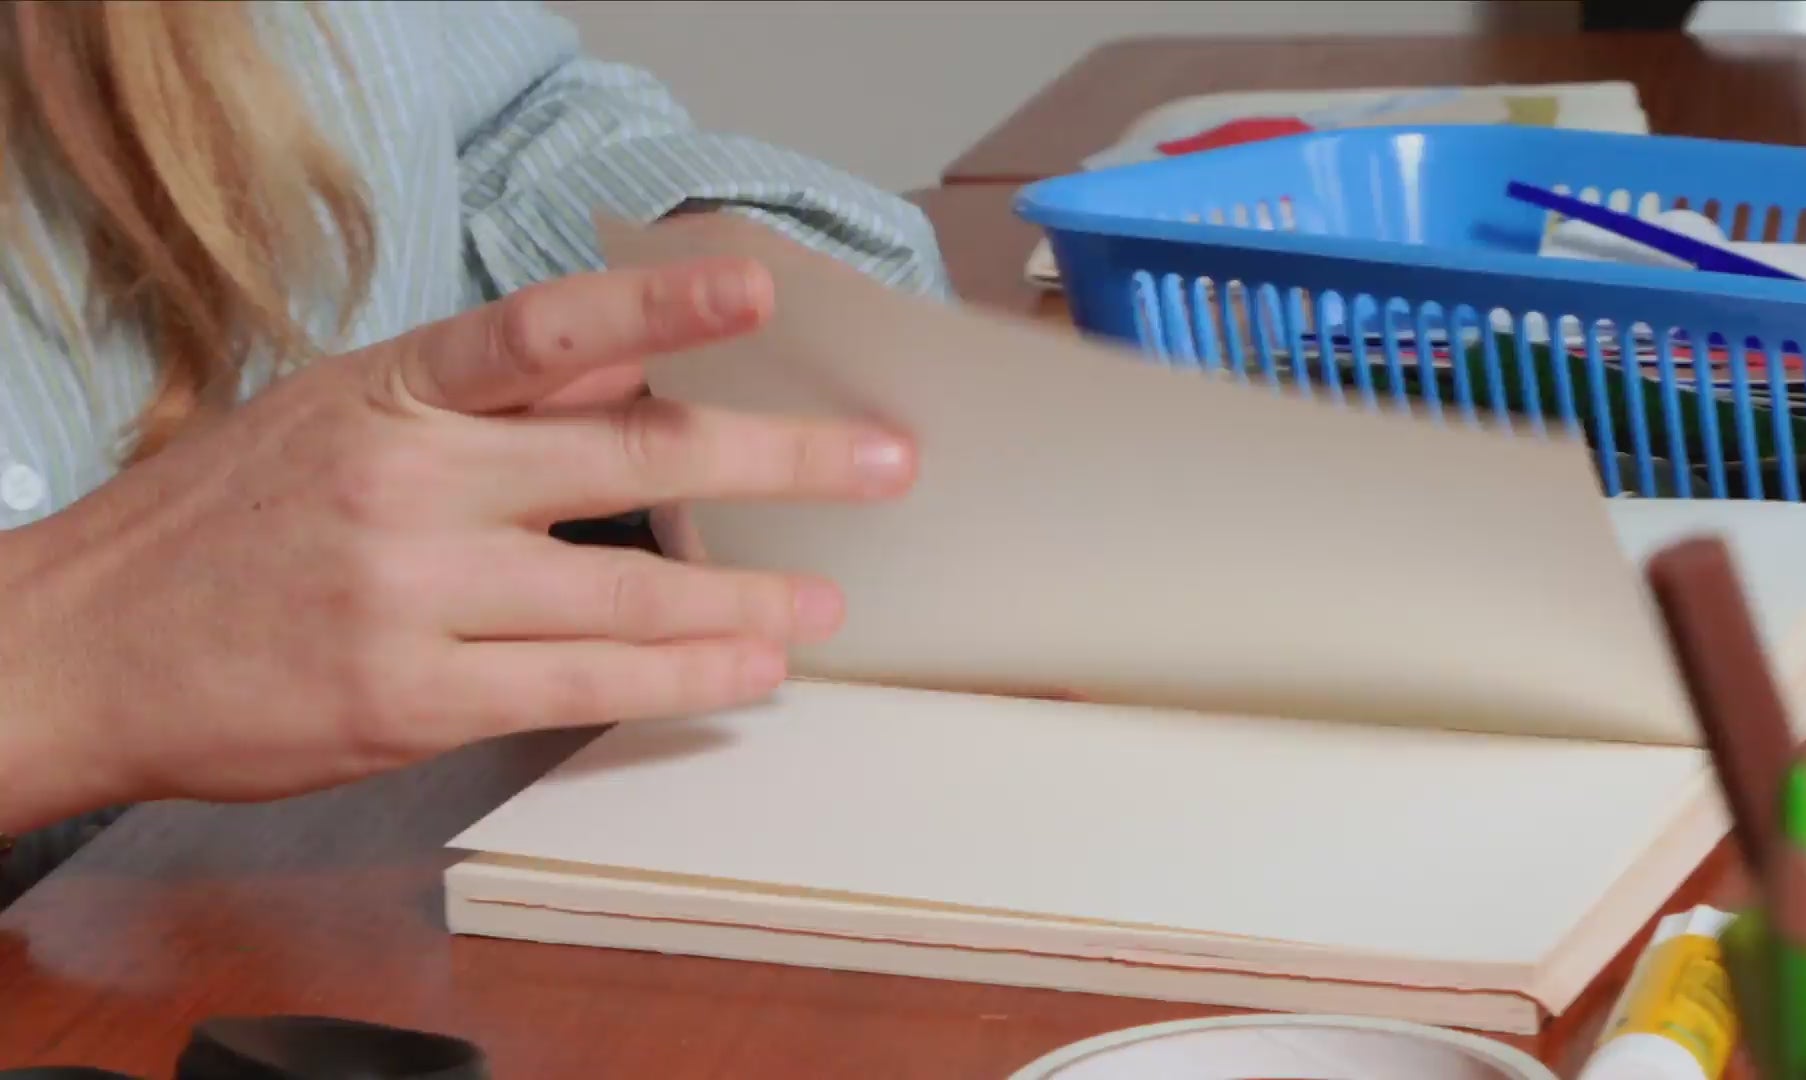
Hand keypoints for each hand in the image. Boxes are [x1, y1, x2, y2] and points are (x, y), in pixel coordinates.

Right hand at [0, 257, 915, 831]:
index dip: (659, 302)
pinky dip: (675, 676)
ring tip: (819, 603)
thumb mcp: (340, 413)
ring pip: (623, 589)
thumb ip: (486, 393)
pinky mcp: (410, 700)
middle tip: (880, 465)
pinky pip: (576, 684)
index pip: (547, 331)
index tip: (759, 292)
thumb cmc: (222, 521)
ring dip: (744, 596)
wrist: (83, 645)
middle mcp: (410, 482)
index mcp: (394, 390)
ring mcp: (412, 595)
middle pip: (630, 458)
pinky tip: (741, 672)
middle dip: (777, 463)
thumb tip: (631, 355)